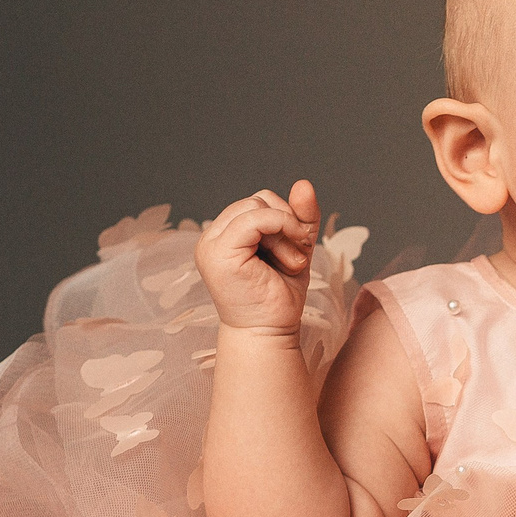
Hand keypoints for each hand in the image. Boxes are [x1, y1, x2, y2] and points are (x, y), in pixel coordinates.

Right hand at [195, 180, 321, 336]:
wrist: (270, 333)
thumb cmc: (280, 296)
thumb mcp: (296, 247)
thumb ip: (300, 217)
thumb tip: (304, 183)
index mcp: (226, 235)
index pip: (258, 202)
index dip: (286, 217)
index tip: (300, 248)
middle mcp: (213, 236)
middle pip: (258, 199)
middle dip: (287, 223)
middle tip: (297, 259)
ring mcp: (211, 244)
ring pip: (257, 205)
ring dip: (287, 232)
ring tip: (291, 264)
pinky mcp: (218, 253)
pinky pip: (255, 218)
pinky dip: (282, 228)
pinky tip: (292, 259)